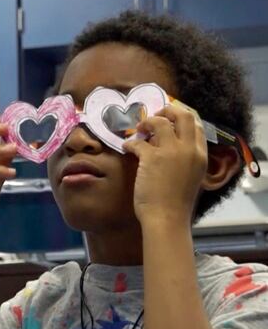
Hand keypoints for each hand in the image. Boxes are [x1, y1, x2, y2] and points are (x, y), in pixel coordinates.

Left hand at [122, 105, 207, 224]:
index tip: (170, 119)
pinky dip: (129, 143)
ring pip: (160, 121)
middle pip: (184, 115)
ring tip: (139, 130)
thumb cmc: (176, 204)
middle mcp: (190, 150)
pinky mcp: (152, 159)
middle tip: (156, 116)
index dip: (182, 117)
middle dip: (168, 110)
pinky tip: (126, 149)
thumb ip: (186, 160)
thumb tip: (169, 147)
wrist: (167, 219)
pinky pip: (137, 141)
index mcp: (201, 155)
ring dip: (147, 122)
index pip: (198, 125)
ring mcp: (171, 152)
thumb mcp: (191, 177)